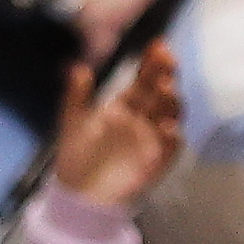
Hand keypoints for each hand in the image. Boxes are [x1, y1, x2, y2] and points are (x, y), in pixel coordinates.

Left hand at [52, 43, 181, 207]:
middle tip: (166, 58)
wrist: (77, 198)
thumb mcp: (72, 123)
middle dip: (165, 74)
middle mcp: (142, 120)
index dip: (152, 63)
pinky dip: (172, 139)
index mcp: (125, 106)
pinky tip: (169, 127)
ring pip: (169, 116)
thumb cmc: (77, 159)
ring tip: (165, 86)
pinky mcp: (154, 164)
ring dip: (170, 101)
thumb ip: (75, 96)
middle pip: (160, 92)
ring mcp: (151, 141)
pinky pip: (168, 150)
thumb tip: (77, 68)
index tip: (157, 45)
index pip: (144, 79)